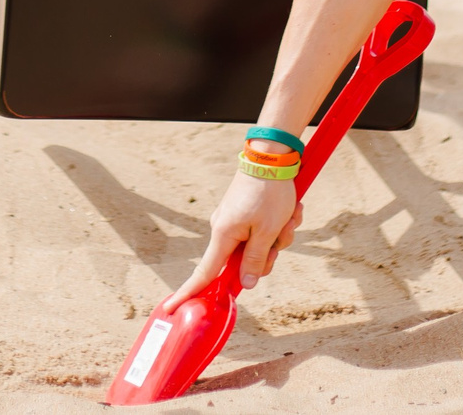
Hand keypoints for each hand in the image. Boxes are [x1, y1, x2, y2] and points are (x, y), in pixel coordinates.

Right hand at [175, 170, 301, 299]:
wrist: (272, 155)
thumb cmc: (269, 192)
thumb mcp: (267, 231)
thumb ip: (256, 260)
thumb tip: (246, 285)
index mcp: (223, 235)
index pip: (204, 273)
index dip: (189, 292)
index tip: (171, 307)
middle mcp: (225, 229)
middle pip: (245, 261)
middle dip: (270, 253)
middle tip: (283, 234)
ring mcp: (235, 220)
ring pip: (261, 245)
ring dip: (281, 234)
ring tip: (290, 215)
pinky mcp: (246, 212)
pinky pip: (265, 229)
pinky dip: (281, 222)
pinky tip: (291, 208)